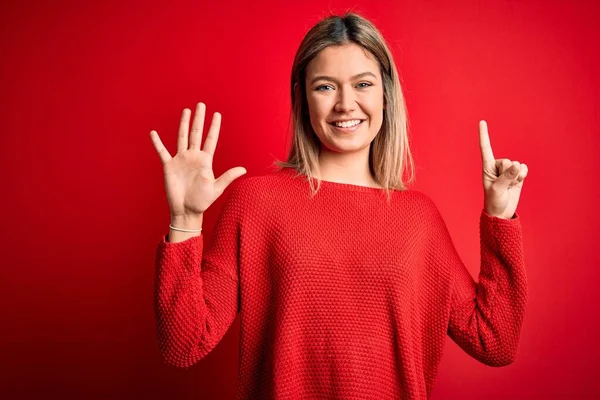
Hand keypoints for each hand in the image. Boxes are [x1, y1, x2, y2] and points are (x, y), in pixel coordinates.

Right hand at [150, 102, 246, 217]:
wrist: (186, 211)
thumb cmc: (202, 201)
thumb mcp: (217, 188)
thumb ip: (228, 176)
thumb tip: (244, 169)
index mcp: (205, 161)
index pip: (211, 139)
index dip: (214, 127)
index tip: (217, 114)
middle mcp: (193, 157)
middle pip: (196, 133)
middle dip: (199, 119)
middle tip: (201, 104)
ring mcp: (181, 160)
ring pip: (182, 137)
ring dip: (184, 124)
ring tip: (186, 111)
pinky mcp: (169, 166)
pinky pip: (162, 151)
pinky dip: (157, 142)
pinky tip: (153, 133)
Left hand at [479, 120, 528, 218]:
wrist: (502, 212)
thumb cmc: (493, 201)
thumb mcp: (497, 190)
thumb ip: (506, 177)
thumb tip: (517, 165)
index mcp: (487, 167)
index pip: (485, 148)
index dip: (484, 135)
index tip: (482, 121)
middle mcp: (497, 166)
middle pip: (507, 161)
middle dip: (507, 173)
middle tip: (502, 184)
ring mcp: (508, 170)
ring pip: (517, 165)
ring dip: (515, 177)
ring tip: (508, 186)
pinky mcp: (518, 174)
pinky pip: (524, 168)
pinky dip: (522, 177)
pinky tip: (517, 183)